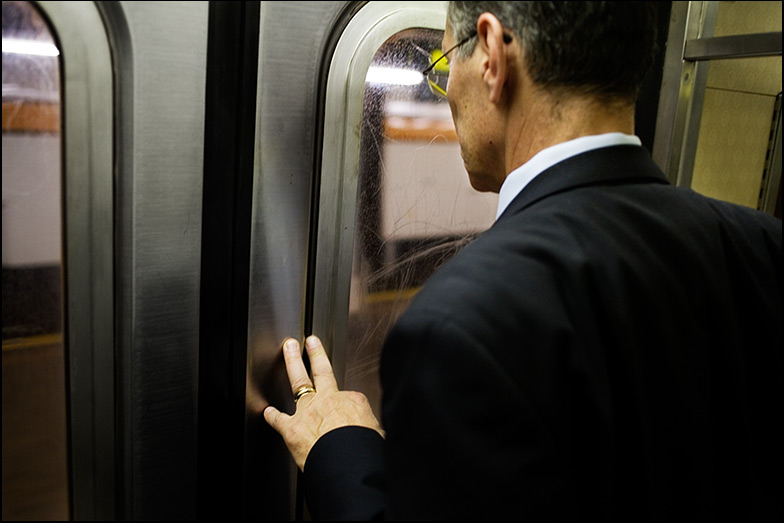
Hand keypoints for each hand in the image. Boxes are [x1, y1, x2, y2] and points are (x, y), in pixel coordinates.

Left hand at [263, 335, 383, 469]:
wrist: (347, 463)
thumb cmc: (364, 450)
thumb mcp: (378, 432)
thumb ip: (370, 427)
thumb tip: (374, 434)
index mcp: (353, 401)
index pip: (349, 397)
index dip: (348, 402)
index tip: (347, 402)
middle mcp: (329, 401)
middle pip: (321, 371)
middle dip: (315, 354)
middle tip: (310, 341)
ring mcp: (308, 411)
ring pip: (298, 381)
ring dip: (293, 363)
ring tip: (290, 351)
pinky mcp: (292, 428)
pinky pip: (279, 419)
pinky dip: (272, 416)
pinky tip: (268, 412)